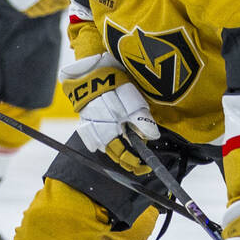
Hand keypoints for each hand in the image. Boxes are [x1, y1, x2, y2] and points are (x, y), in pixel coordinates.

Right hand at [60, 53, 157, 173]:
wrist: (92, 73)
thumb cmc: (113, 88)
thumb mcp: (134, 105)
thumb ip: (143, 123)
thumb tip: (153, 138)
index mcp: (109, 133)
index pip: (123, 156)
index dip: (135, 164)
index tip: (146, 166)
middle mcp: (97, 134)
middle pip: (114, 155)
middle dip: (128, 162)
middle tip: (140, 164)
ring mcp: (90, 128)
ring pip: (106, 148)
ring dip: (118, 153)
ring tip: (130, 155)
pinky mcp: (86, 121)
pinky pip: (96, 140)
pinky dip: (108, 143)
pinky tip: (115, 142)